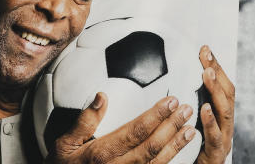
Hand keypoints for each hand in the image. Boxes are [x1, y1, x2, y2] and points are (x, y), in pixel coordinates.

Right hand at [46, 93, 196, 163]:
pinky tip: (179, 149)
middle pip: (152, 146)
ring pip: (157, 162)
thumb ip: (83, 121)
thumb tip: (101, 96)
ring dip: (176, 145)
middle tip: (187, 109)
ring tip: (191, 129)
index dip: (156, 116)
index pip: (136, 131)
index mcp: (102, 153)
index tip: (171, 100)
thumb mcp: (63, 144)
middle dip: (172, 127)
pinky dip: (169, 161)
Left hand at [194, 46, 234, 163]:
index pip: (222, 86)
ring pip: (225, 112)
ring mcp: (223, 140)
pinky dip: (211, 123)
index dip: (215, 67)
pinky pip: (215, 138)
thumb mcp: (189, 126)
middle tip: (206, 57)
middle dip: (217, 73)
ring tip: (207, 74)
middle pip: (227, 94)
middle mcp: (225, 126)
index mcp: (219, 116)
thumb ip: (186, 107)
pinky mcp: (216, 156)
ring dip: (216, 91)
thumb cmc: (191, 153)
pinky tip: (204, 109)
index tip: (204, 49)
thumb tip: (170, 83)